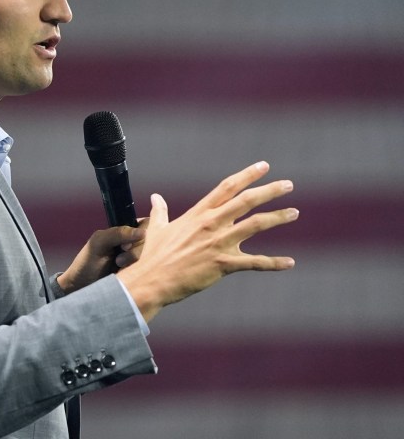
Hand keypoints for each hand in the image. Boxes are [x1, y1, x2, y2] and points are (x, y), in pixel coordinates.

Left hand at [56, 221, 146, 293]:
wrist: (82, 288)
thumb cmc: (87, 263)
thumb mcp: (99, 242)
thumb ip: (118, 233)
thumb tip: (143, 233)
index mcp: (125, 232)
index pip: (146, 225)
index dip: (141, 234)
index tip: (124, 246)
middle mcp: (134, 244)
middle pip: (152, 241)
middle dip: (136, 251)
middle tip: (119, 260)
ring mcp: (138, 260)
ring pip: (152, 257)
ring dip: (136, 262)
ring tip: (118, 267)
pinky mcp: (140, 274)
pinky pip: (150, 271)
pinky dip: (139, 272)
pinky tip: (125, 275)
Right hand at [117, 161, 297, 321]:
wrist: (151, 280)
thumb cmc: (153, 256)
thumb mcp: (156, 229)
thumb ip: (160, 211)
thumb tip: (156, 197)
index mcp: (198, 213)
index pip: (226, 188)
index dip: (247, 175)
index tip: (263, 166)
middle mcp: (211, 224)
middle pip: (246, 200)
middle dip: (270, 190)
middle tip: (288, 184)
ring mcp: (218, 243)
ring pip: (255, 225)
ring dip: (278, 217)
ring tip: (294, 213)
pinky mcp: (222, 264)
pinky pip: (254, 263)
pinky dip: (274, 263)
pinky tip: (290, 263)